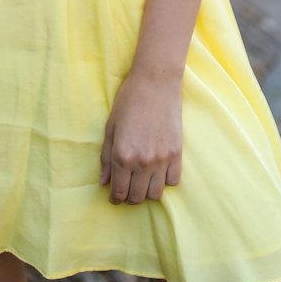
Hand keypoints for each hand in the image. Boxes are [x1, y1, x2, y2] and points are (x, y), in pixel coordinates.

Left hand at [100, 72, 182, 204]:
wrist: (156, 83)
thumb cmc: (128, 101)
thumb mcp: (111, 128)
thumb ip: (106, 158)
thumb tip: (104, 183)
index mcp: (122, 156)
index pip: (119, 192)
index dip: (115, 198)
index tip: (115, 196)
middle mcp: (142, 162)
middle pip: (137, 197)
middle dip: (130, 197)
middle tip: (128, 188)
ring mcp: (162, 159)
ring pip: (155, 194)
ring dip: (147, 192)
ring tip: (143, 181)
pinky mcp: (177, 153)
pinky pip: (173, 181)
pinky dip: (165, 181)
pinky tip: (159, 171)